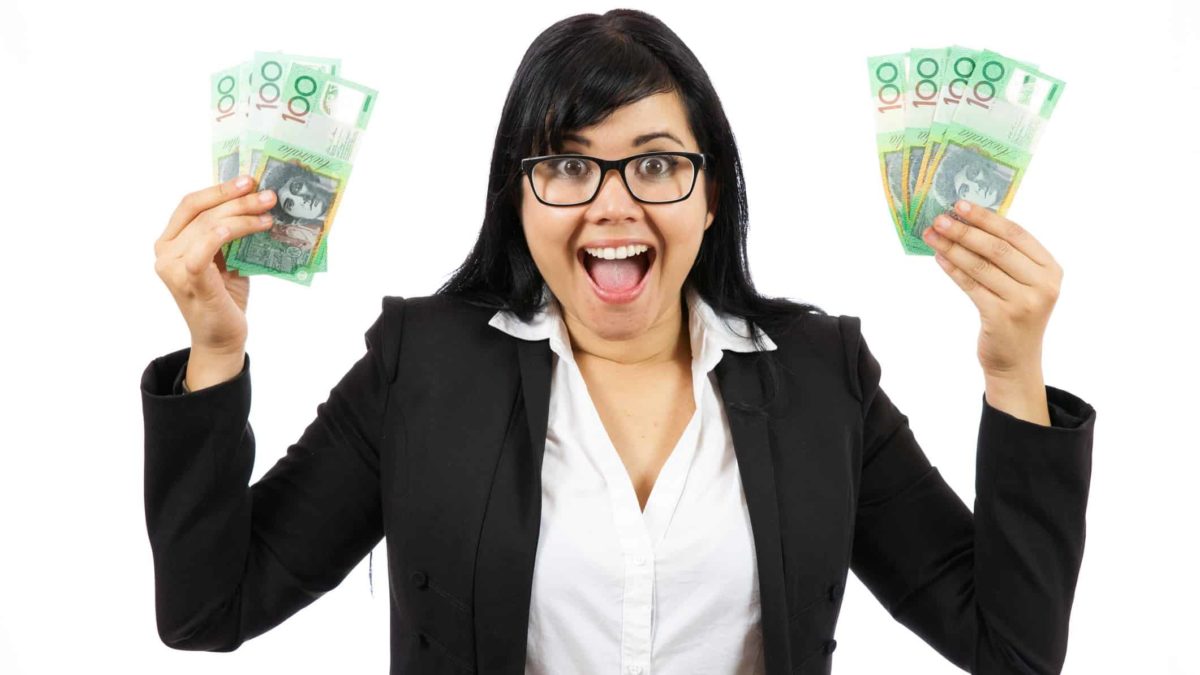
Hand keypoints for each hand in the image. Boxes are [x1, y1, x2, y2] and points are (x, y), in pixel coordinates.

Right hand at [154, 175, 276, 354]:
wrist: (222, 338)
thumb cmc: (225, 296)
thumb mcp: (227, 257)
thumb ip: (230, 232)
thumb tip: (256, 200)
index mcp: (171, 241)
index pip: (191, 204)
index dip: (219, 189)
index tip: (249, 179)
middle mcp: (165, 251)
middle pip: (203, 213)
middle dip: (238, 200)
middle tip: (268, 195)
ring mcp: (173, 267)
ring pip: (209, 227)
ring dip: (242, 216)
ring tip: (269, 214)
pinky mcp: (189, 281)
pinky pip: (202, 251)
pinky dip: (222, 235)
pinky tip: (244, 227)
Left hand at [920, 200, 1062, 380]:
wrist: (1015, 361)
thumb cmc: (1014, 315)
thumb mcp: (1023, 283)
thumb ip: (1007, 256)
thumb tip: (968, 220)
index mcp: (1050, 269)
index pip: (1017, 234)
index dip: (987, 218)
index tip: (960, 205)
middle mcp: (1043, 285)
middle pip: (998, 248)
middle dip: (965, 230)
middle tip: (939, 218)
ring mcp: (1024, 303)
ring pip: (981, 266)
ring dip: (953, 247)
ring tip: (931, 235)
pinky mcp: (1001, 317)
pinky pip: (971, 286)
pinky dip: (953, 269)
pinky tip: (938, 257)